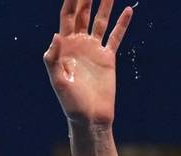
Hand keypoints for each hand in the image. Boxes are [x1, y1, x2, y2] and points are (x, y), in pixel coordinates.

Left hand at [44, 0, 133, 125]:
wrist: (90, 118)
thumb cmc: (70, 103)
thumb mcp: (58, 81)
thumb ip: (53, 59)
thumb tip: (56, 35)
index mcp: (64, 47)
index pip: (67, 16)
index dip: (71, 0)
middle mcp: (79, 44)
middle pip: (83, 14)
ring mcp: (94, 49)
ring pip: (100, 21)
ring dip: (104, 5)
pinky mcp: (108, 58)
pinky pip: (116, 36)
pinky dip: (122, 24)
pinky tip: (127, 10)